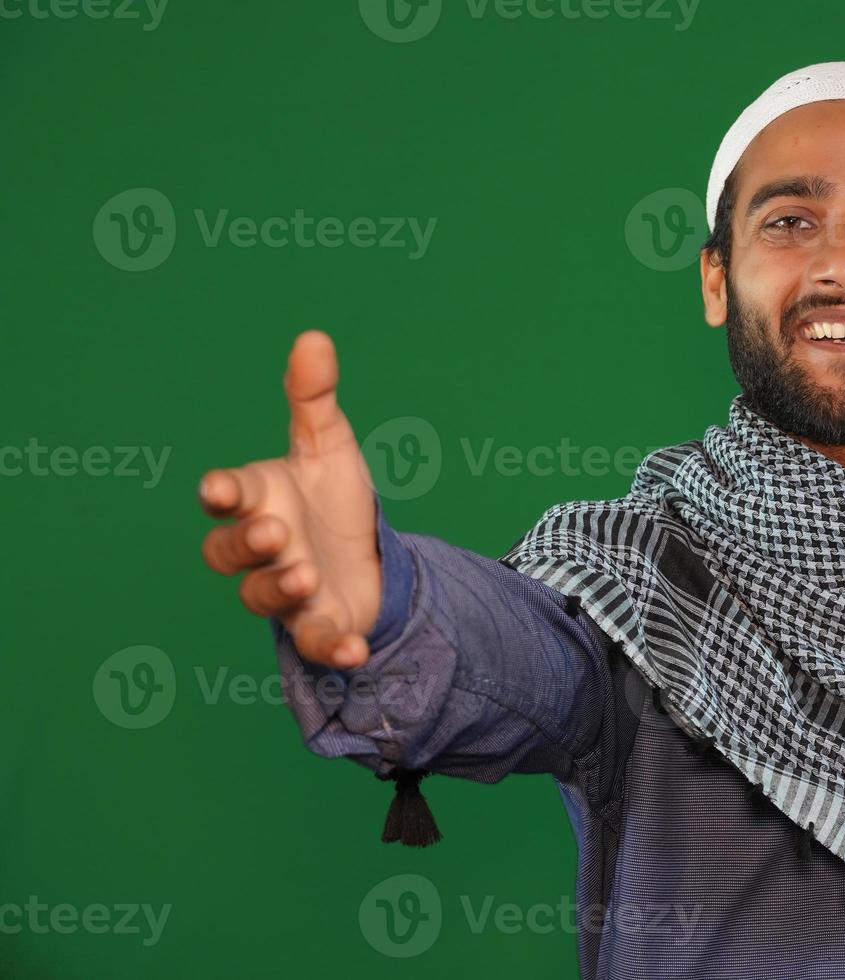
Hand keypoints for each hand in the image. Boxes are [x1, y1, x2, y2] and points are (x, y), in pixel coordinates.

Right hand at [199, 330, 380, 668]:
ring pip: (262, 598)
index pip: (227, 498)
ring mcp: (287, 592)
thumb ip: (315, 398)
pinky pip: (316, 643)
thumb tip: (314, 337)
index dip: (222, 493)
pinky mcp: (318, 627)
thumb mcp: (329, 445)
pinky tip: (354, 649)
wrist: (369, 555)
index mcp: (259, 500)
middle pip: (229, 553)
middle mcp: (264, 550)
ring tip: (307, 572)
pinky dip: (331, 647)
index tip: (219, 488)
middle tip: (276, 530)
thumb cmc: (332, 499)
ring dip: (280, 587)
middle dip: (247, 542)